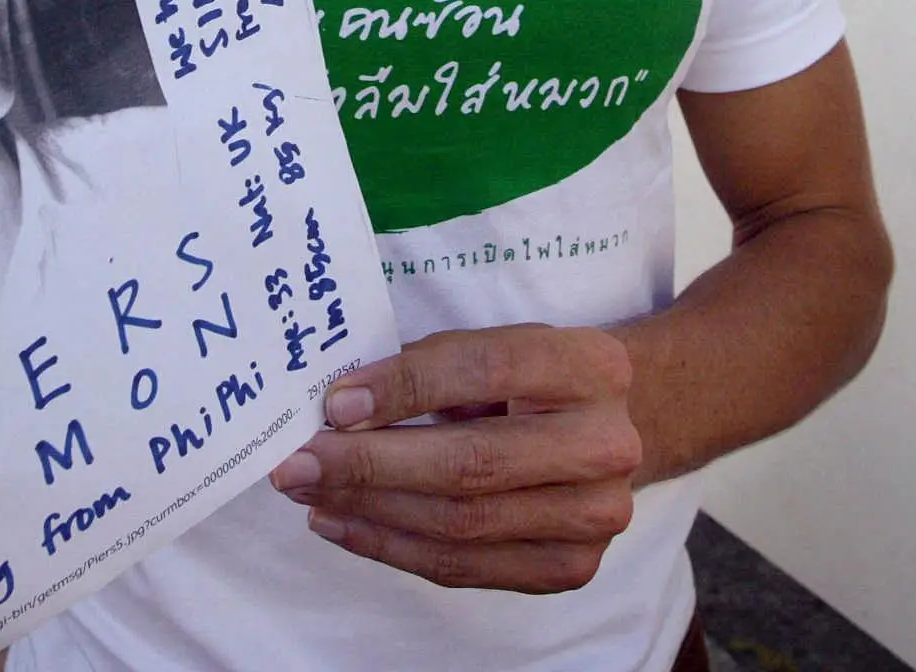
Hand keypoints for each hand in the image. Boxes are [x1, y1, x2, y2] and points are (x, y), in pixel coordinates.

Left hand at [267, 323, 642, 592]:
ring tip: (310, 493)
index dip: (405, 388)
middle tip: (298, 462)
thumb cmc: (536, 383)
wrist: (617, 432)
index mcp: (589, 366)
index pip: (485, 370)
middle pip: (470, 463)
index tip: (335, 404)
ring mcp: (595, 515)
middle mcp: (604, 444)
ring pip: (461, 525)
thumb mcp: (503, 347)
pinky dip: (393, 547)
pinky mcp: (571, 567)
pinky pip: (465, 568)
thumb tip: (340, 405)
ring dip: (370, 511)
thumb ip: (434, 366)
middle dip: (369, 465)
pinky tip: (346, 524)